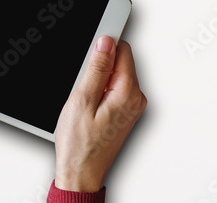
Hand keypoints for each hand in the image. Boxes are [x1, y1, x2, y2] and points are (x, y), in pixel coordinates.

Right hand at [54, 38, 146, 192]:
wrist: (82, 174)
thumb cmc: (80, 146)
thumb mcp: (82, 100)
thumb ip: (97, 68)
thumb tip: (106, 42)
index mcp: (128, 92)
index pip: (123, 50)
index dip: (104, 46)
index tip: (92, 49)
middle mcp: (137, 98)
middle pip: (121, 62)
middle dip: (100, 66)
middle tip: (83, 86)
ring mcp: (133, 106)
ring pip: (118, 75)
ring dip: (100, 80)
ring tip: (86, 101)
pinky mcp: (127, 112)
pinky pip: (117, 89)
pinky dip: (103, 91)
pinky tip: (90, 107)